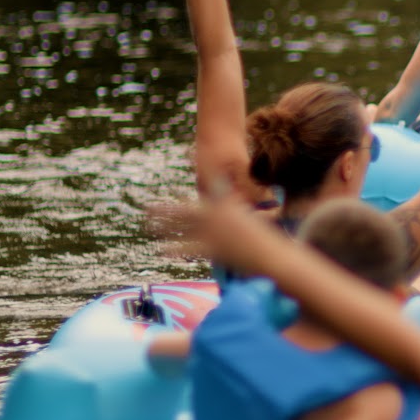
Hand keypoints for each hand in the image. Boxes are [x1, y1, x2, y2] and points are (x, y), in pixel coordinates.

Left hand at [147, 179, 268, 267]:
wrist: (271, 255)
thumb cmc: (265, 239)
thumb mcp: (252, 221)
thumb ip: (236, 216)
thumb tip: (230, 213)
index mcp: (227, 204)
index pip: (210, 184)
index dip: (197, 172)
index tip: (183, 164)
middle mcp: (216, 215)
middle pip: (184, 211)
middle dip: (165, 209)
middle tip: (148, 208)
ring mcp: (212, 232)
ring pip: (181, 227)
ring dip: (163, 226)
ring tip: (149, 226)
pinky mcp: (211, 248)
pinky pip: (188, 248)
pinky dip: (174, 249)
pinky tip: (161, 250)